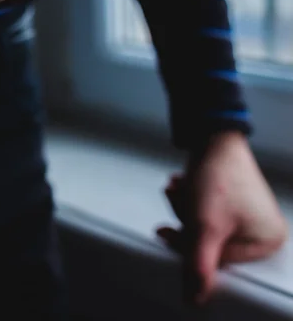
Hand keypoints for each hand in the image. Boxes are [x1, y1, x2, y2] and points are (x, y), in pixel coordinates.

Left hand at [157, 131, 287, 305]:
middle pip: (211, 243)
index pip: (220, 262)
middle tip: (179, 199)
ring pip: (205, 227)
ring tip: (179, 188)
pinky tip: (181, 184)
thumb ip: (198, 263)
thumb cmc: (218, 174)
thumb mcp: (205, 224)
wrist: (212, 134)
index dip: (189, 247)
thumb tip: (193, 299)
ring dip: (185, 208)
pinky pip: (208, 212)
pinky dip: (191, 200)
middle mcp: (263, 229)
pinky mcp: (235, 202)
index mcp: (266, 240)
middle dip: (187, 221)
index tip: (167, 232)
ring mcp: (249, 215)